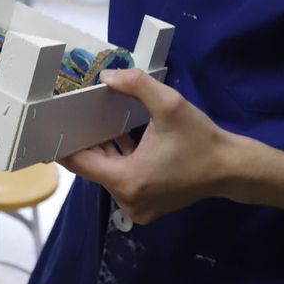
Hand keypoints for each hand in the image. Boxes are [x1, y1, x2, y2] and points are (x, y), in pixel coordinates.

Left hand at [61, 69, 283, 224]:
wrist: (231, 169)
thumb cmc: (200, 139)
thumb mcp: (170, 105)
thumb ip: (136, 85)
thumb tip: (107, 75)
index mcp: (128, 180)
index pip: (81, 164)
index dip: (65, 145)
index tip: (52, 128)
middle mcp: (128, 200)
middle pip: (94, 168)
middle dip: (89, 142)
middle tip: (77, 117)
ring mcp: (137, 208)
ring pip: (108, 175)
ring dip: (107, 152)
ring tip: (100, 124)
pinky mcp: (147, 208)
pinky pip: (123, 182)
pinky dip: (121, 162)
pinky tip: (125, 139)